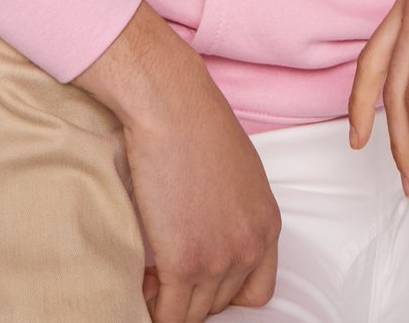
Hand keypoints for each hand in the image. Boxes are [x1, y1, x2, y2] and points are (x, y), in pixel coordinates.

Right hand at [76, 1, 279, 318]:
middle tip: (167, 274)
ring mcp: (218, 260)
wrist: (172, 106)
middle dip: (193, 294)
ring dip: (169, 301)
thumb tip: (212, 233)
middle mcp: (249, 248)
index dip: (224, 292)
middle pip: (220, 304)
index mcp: (266, 226)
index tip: (201, 280)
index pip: (255, 292)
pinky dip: (152, 309)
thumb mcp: (237, 172)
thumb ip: (235, 212)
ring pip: (192, 314)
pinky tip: (142, 284)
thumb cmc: (197, 124)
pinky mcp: (184, 264)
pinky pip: (168, 316)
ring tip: (151, 277)